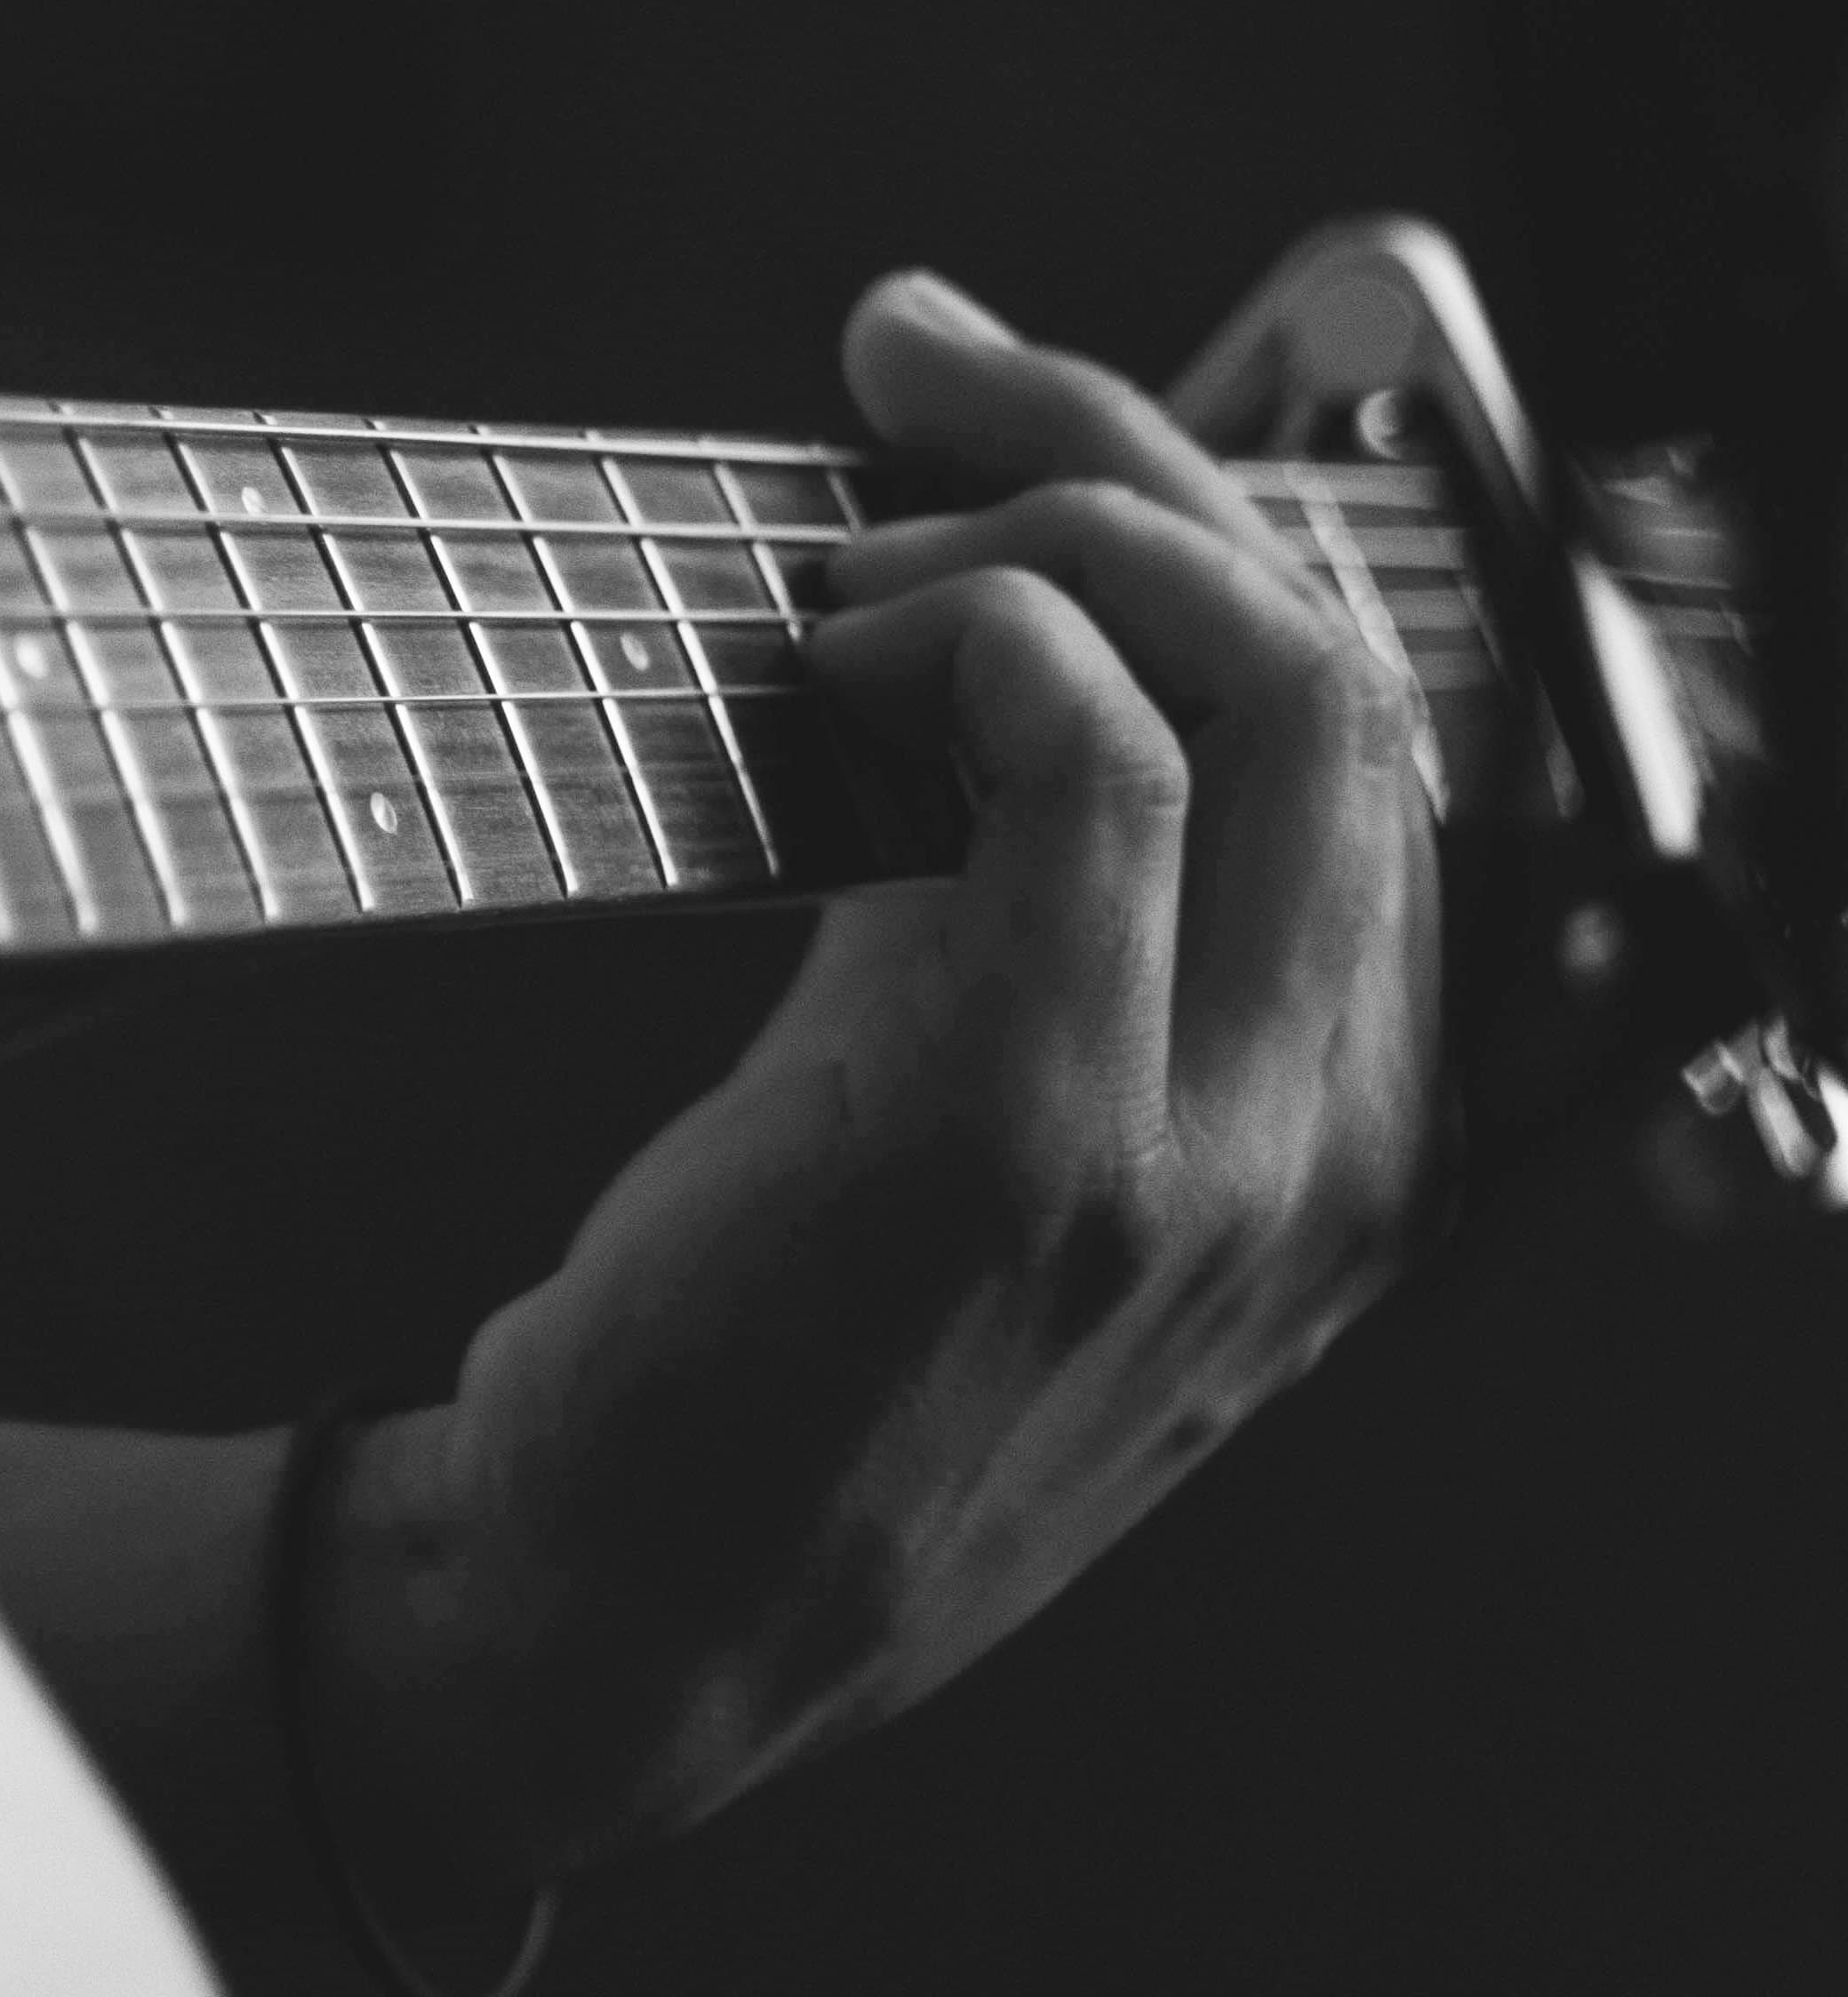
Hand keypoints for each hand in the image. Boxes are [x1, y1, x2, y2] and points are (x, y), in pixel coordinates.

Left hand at [319, 270, 1443, 1894]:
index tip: (1014, 418)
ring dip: (1043, 524)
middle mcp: (1325, 1150)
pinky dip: (973, 637)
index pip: (1375, 746)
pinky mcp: (1029, 1127)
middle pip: (1351, 670)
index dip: (1207, 531)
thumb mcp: (1000, 1170)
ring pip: (1263, 680)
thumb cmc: (773, 1367)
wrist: (621, 1628)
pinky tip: (833, 662)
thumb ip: (1059, 946)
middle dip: (1139, 453)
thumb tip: (981, 652)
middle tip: (928, 367)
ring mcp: (1204, 1149)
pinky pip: (1089, 757)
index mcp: (1335, 1149)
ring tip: (849, 549)